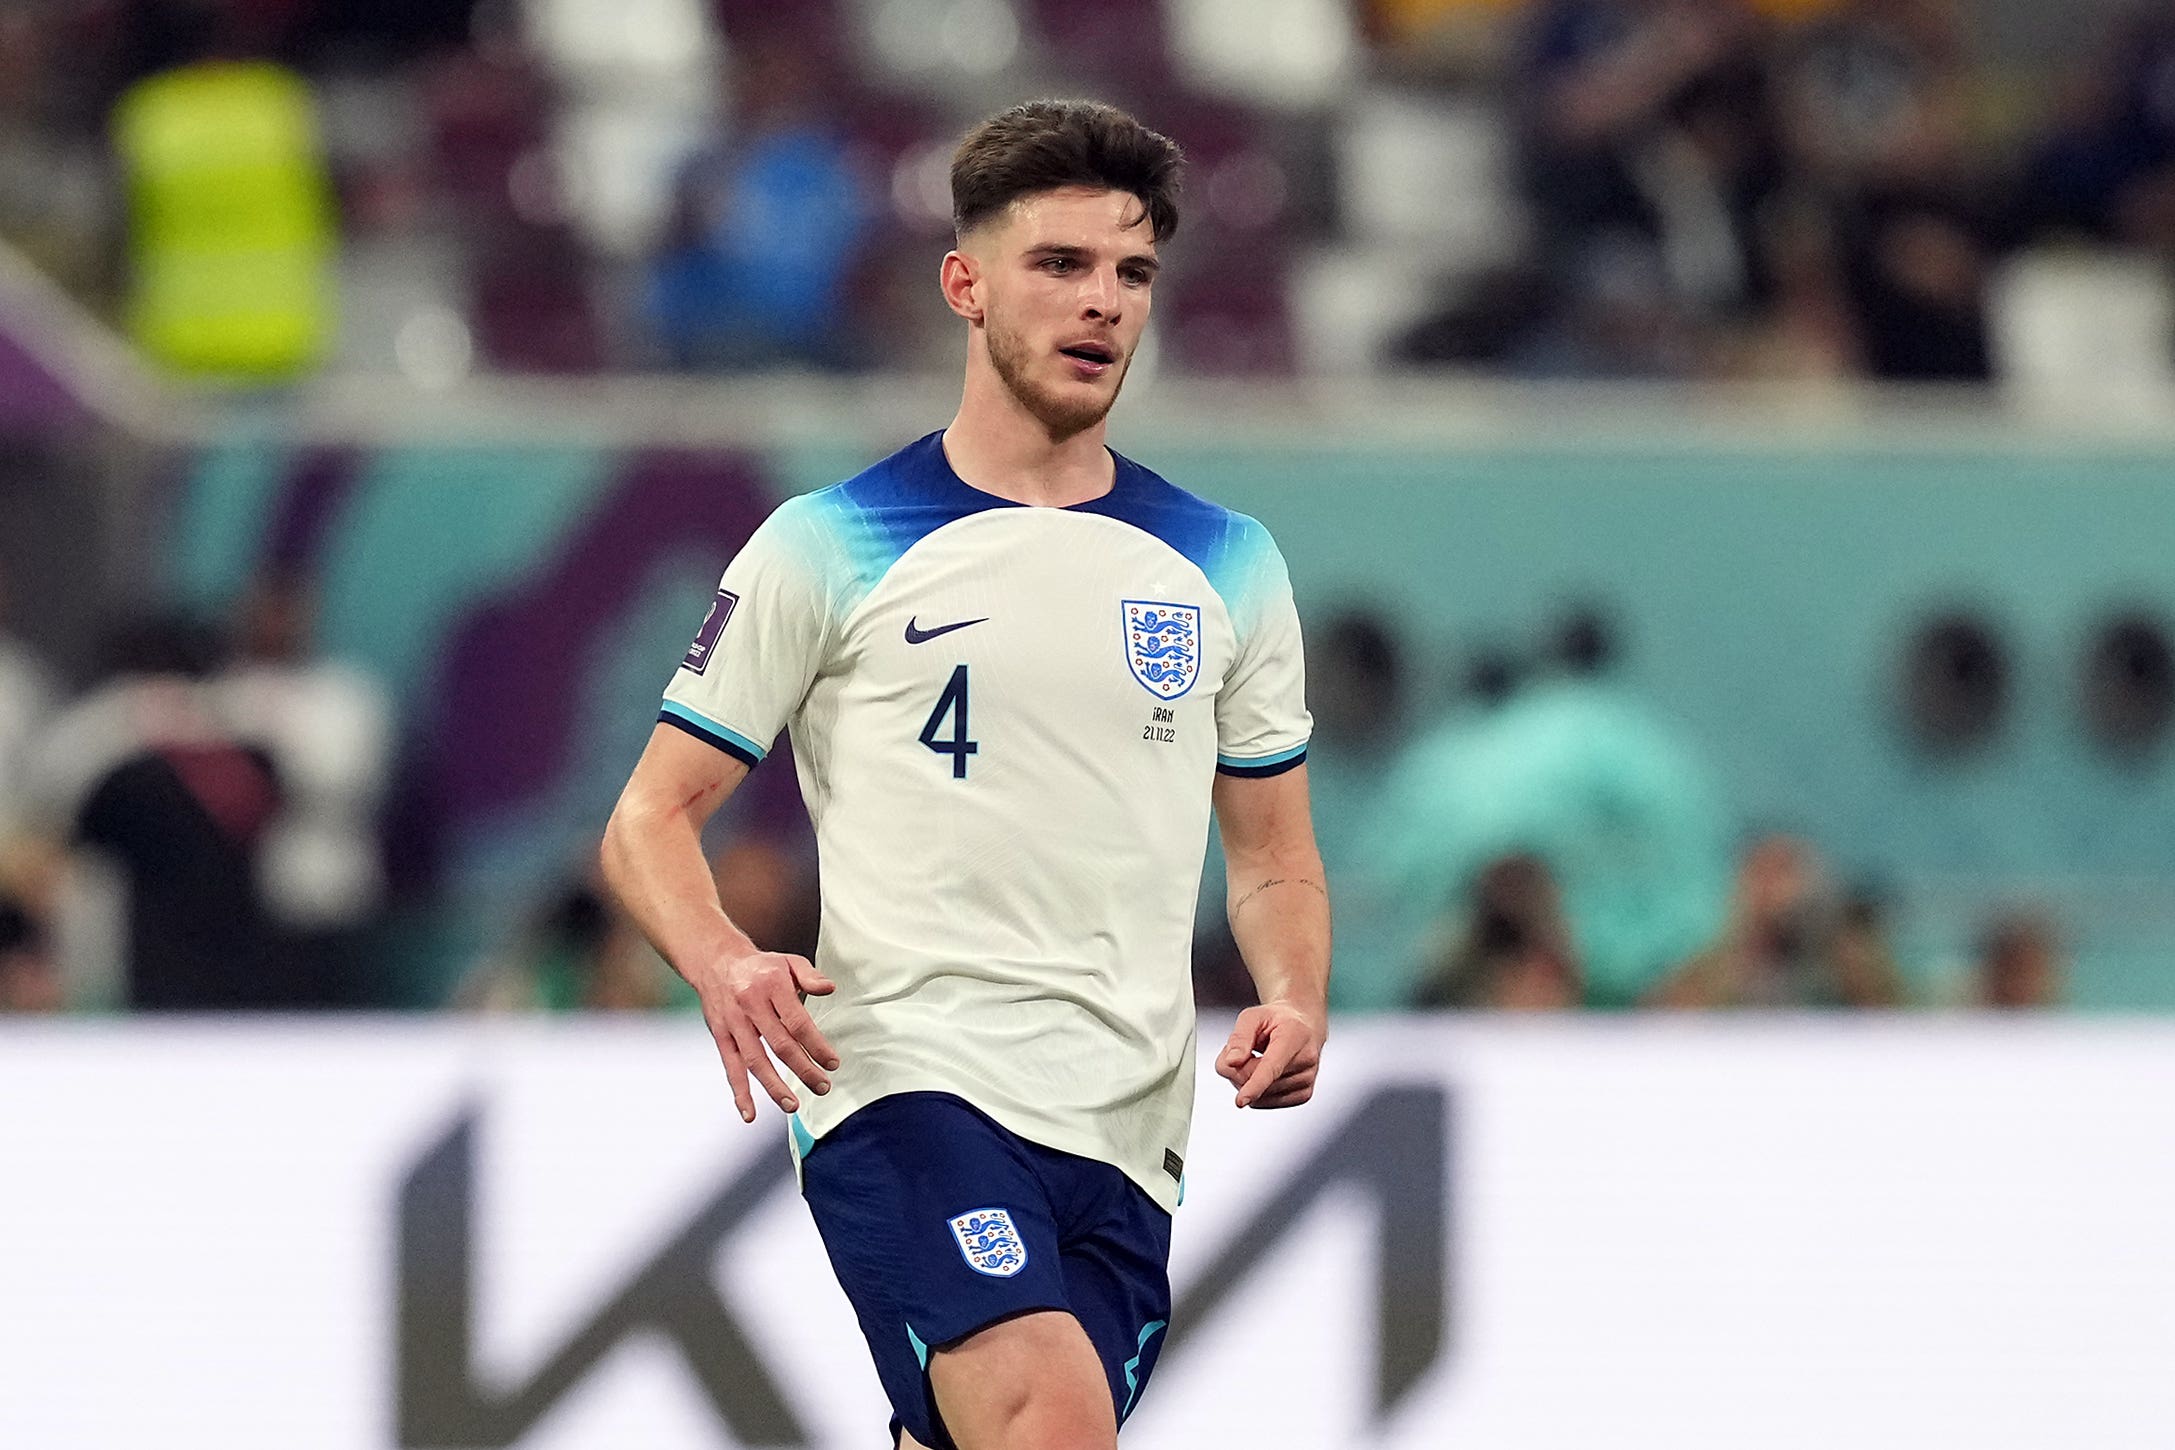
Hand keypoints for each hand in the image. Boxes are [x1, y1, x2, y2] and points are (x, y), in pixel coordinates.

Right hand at [694, 950, 840, 1122]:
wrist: (716, 961)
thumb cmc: (760, 967)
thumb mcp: (787, 962)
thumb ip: (809, 976)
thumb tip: (829, 988)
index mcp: (771, 987)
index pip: (797, 1022)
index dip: (816, 1045)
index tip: (832, 1063)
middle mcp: (751, 1006)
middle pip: (779, 1045)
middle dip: (803, 1070)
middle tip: (822, 1087)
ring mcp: (733, 1023)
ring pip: (755, 1061)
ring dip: (774, 1086)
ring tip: (792, 1106)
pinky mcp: (720, 1036)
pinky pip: (730, 1067)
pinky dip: (740, 1092)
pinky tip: (750, 1113)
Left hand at [1215, 1000, 1324, 1109]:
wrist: (1305, 1026)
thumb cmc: (1278, 1020)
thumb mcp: (1253, 1016)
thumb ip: (1239, 1037)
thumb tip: (1231, 1062)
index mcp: (1294, 1037)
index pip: (1272, 1067)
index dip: (1255, 1085)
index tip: (1241, 1101)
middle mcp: (1305, 1061)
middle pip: (1254, 1080)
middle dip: (1236, 1068)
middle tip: (1241, 1051)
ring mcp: (1306, 1081)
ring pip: (1258, 1096)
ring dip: (1246, 1081)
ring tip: (1257, 1059)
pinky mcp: (1304, 1095)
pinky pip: (1265, 1103)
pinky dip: (1257, 1090)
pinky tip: (1264, 1073)